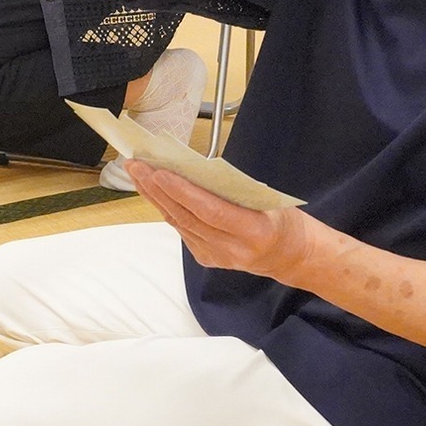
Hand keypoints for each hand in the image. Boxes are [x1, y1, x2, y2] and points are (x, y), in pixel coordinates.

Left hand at [127, 162, 321, 282]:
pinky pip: (182, 230)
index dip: (182, 192)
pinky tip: (153, 191)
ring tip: (138, 173)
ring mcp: (217, 257)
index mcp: (254, 231)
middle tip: (137, 165)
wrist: (288, 255)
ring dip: (155, 197)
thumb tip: (192, 168)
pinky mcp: (206, 259)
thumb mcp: (266, 200)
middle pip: (187, 217)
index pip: (210, 210)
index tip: (159, 173)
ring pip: (179, 224)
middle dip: (157, 190)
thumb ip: (232, 189)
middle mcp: (233, 249)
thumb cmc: (280, 219)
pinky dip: (167, 209)